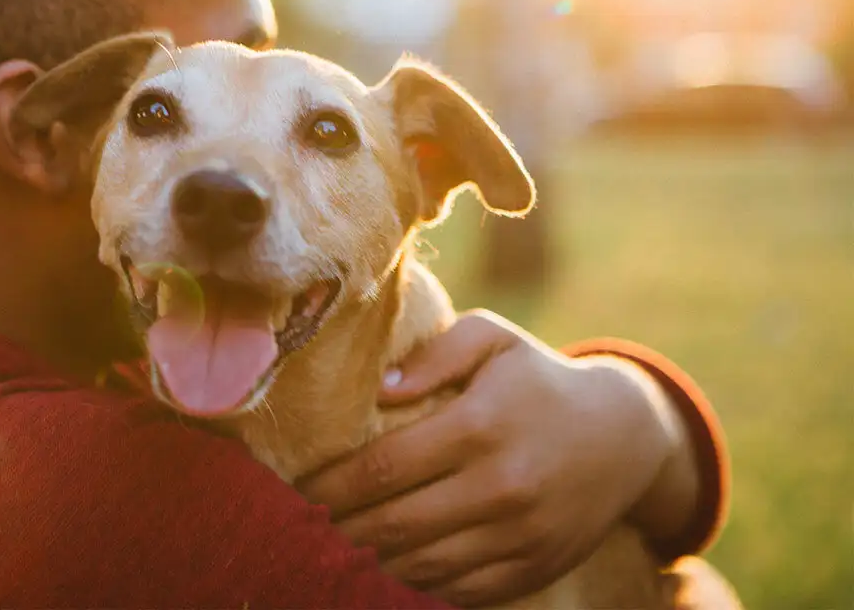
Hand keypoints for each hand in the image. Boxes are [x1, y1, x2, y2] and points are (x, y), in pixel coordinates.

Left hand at [297, 310, 695, 606]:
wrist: (626, 437)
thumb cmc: (539, 378)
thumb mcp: (495, 338)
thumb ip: (436, 354)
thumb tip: (380, 389)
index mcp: (481, 425)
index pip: (383, 467)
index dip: (331, 485)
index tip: (296, 489)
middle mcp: (501, 486)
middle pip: (394, 525)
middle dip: (337, 530)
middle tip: (298, 528)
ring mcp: (519, 536)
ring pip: (421, 566)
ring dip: (367, 564)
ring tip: (330, 552)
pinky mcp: (532, 569)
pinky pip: (459, 592)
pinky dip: (415, 586)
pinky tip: (382, 573)